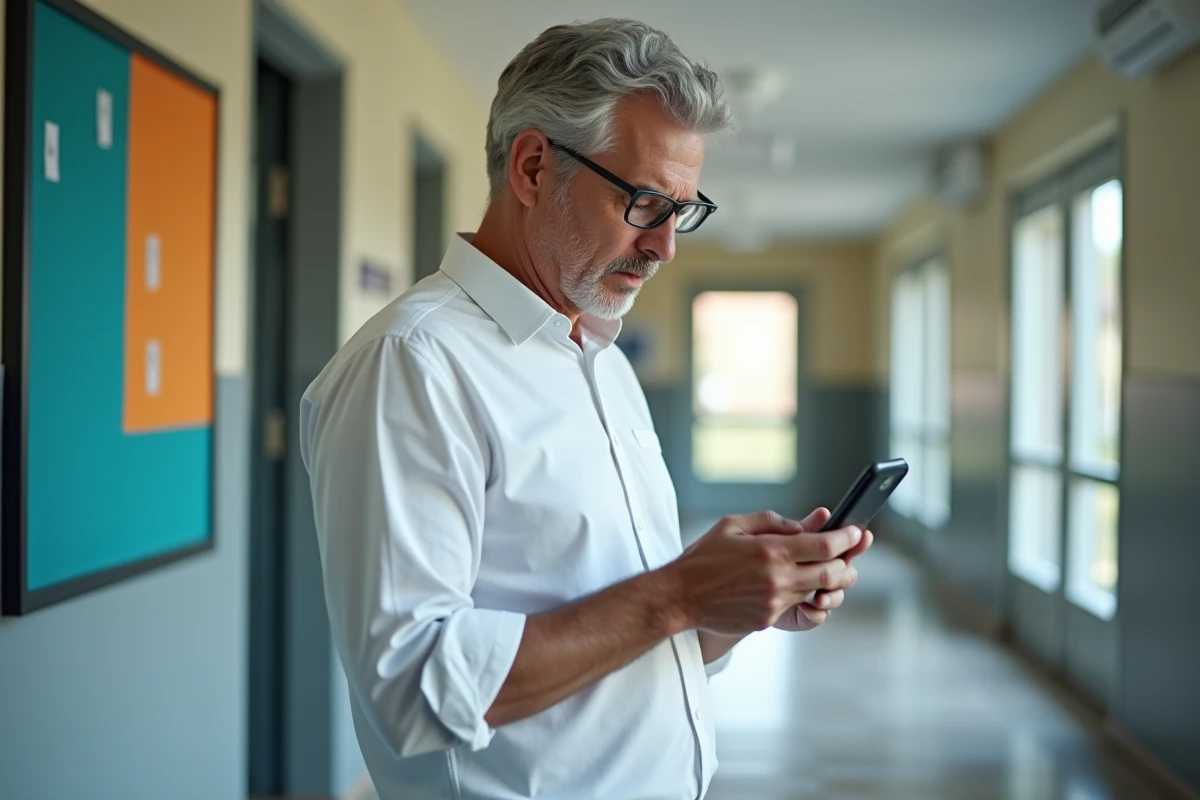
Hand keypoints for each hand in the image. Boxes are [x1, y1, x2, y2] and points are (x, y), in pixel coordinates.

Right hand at [661, 511, 863, 635]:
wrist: (680, 597)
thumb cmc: (704, 557)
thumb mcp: (733, 525)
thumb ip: (771, 521)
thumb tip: (802, 526)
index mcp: (771, 550)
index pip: (825, 545)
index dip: (847, 538)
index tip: (857, 532)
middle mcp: (777, 578)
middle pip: (832, 574)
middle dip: (846, 564)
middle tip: (848, 556)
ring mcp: (774, 602)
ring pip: (816, 592)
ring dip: (824, 582)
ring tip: (821, 570)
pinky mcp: (767, 620)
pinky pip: (793, 606)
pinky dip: (796, 594)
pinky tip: (785, 584)